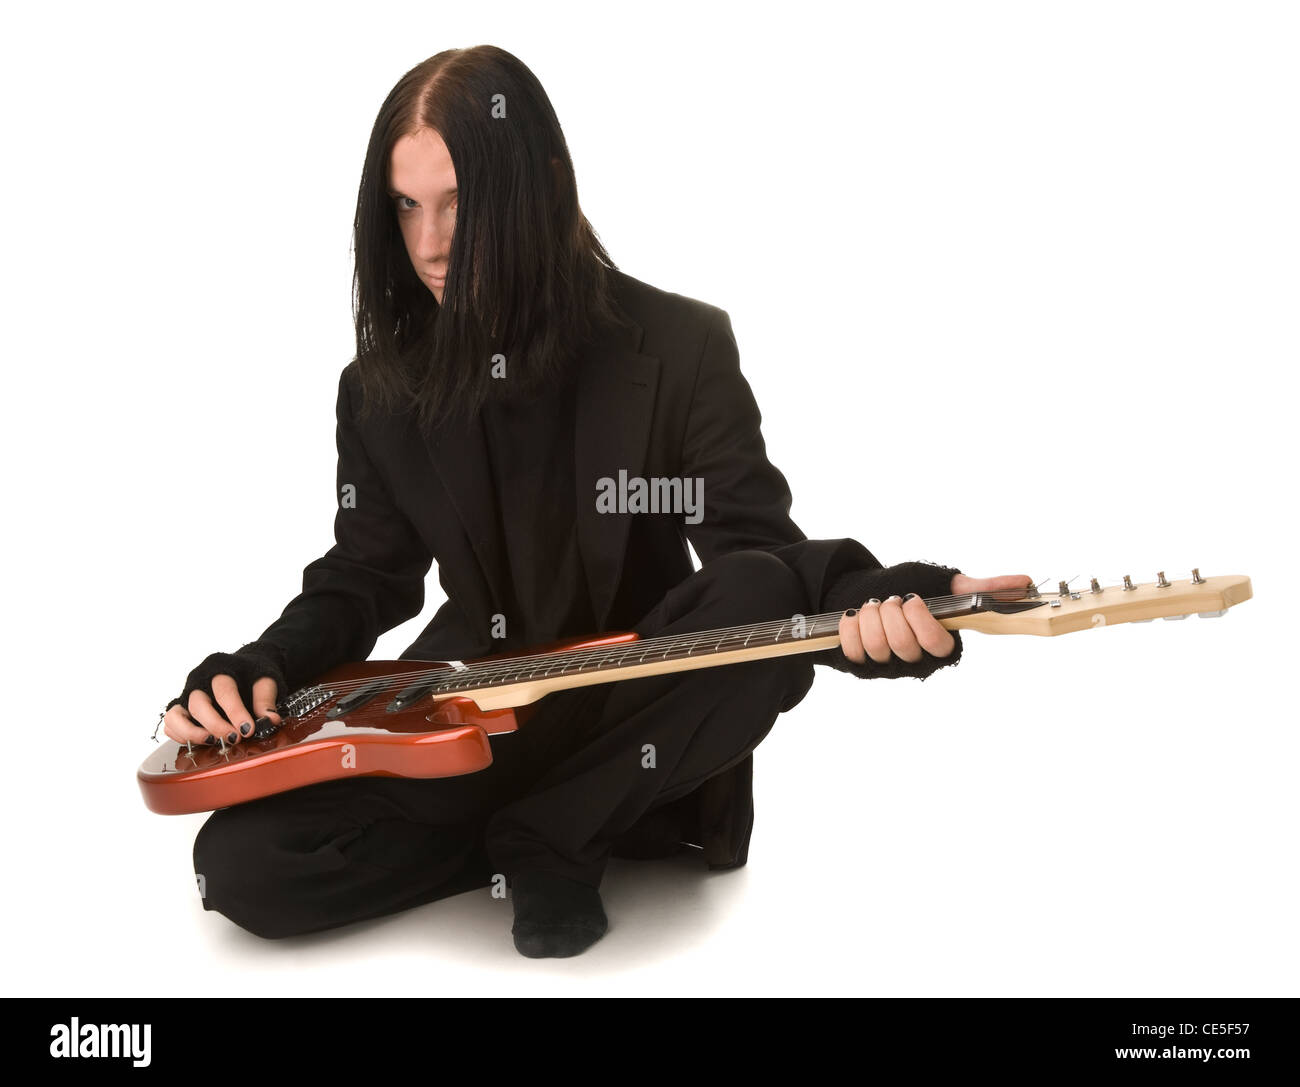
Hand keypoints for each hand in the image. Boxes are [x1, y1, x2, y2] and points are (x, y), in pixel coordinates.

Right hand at [162, 671, 282, 747]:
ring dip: (192, 733)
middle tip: (234, 738)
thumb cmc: (252, 675)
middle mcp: (198, 681)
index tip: (248, 730)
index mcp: (220, 668)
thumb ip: (266, 699)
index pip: (224, 690)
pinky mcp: (180, 709)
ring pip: (175, 715)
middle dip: (215, 725)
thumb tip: (270, 719)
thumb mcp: (265, 681)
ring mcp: (186, 695)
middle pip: (198, 703)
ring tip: (213, 742)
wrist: (243, 669)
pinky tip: (202, 742)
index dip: (235, 712)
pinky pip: (171, 725)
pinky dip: (182, 736)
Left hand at [837, 572, 1031, 664]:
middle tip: (890, 600)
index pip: (936, 646)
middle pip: (902, 645)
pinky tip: (854, 614)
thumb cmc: (910, 587)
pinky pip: (853, 652)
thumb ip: (983, 589)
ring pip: (876, 646)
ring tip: (873, 605)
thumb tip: (1025, 582)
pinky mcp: (861, 665)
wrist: (865, 589)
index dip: (921, 622)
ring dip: (870, 616)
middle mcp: (917, 661)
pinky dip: (850, 627)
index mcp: (942, 646)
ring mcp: (888, 666)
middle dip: (891, 613)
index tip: (912, 598)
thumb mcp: (945, 585)